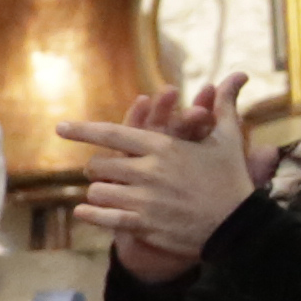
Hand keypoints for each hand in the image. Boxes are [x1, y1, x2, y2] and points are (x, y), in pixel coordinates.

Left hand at [64, 80, 253, 279]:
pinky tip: (82, 213)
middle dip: (98, 168)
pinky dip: (90, 216)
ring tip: (104, 193)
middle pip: (99, 165)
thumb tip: (238, 74)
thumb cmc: (232, 179)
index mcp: (162, 146)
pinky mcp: (144, 225)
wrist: (239, 226)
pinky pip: (105, 218)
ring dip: (97, 192)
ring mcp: (144, 200)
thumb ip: (224, 105)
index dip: (83, 130)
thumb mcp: (228, 139)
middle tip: (103, 171)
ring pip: (98, 192)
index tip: (60, 128)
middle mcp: (148, 171)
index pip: (112, 133)